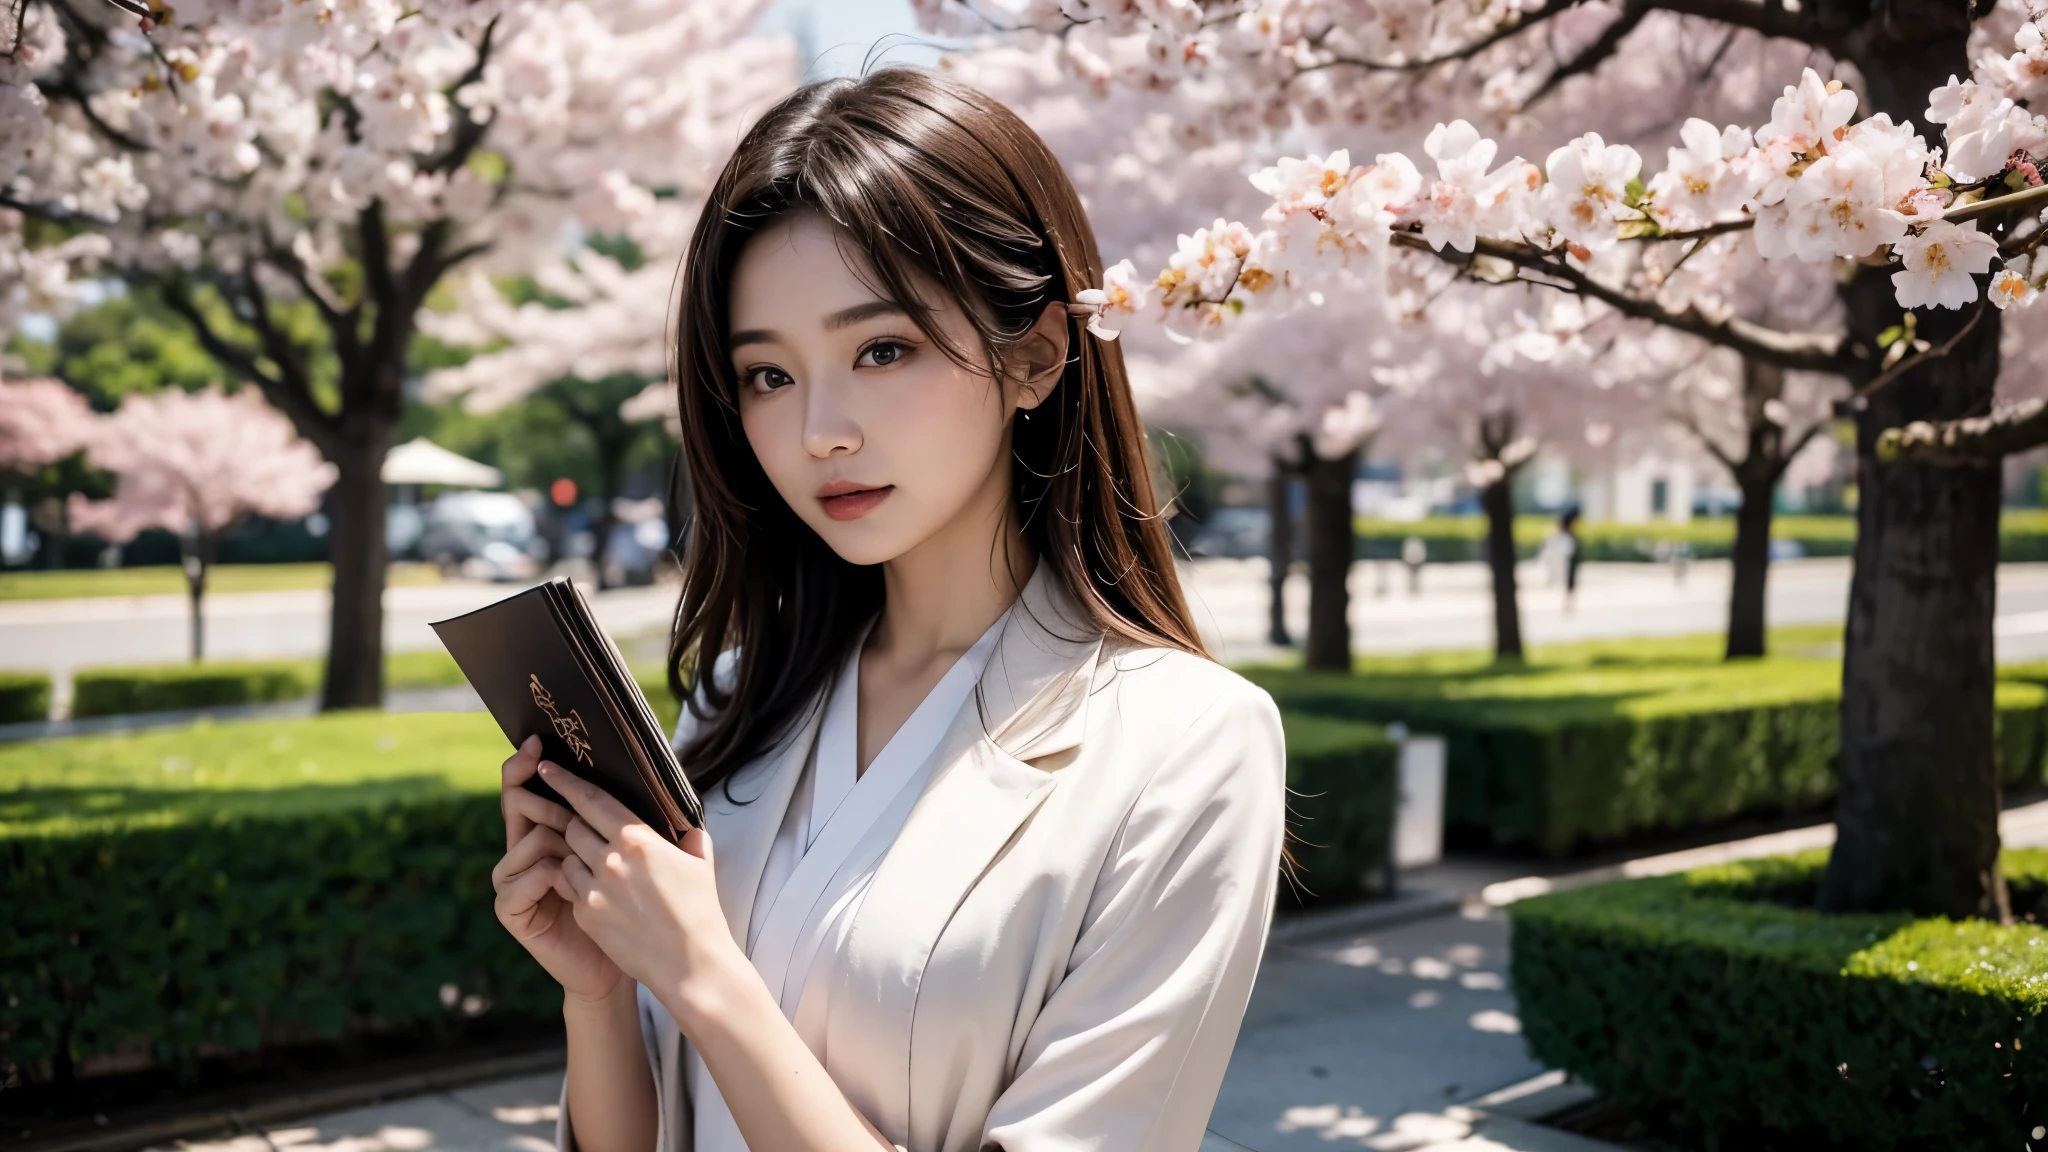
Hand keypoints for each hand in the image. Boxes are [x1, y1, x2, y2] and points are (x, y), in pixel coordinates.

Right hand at [491, 735, 625, 1003]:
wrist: (614, 966)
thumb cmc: (628, 911)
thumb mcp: (634, 861)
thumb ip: (633, 824)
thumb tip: (656, 780)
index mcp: (552, 834)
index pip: (534, 790)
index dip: (531, 765)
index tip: (538, 742)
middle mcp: (527, 853)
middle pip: (518, 806)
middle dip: (535, 790)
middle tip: (545, 772)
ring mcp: (516, 881)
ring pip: (525, 840)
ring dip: (550, 835)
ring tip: (574, 839)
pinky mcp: (512, 910)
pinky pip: (518, 881)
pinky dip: (542, 876)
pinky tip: (566, 879)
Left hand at [541, 757, 749, 1027]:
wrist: (691, 965)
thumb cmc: (700, 913)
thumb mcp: (699, 865)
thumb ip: (688, 839)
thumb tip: (687, 828)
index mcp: (638, 839)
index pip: (591, 800)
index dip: (565, 781)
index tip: (546, 767)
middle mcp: (610, 860)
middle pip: (573, 827)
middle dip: (576, 825)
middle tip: (587, 830)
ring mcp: (594, 889)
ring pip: (568, 858)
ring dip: (579, 858)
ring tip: (601, 870)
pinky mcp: (586, 915)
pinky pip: (570, 888)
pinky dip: (580, 886)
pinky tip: (603, 897)